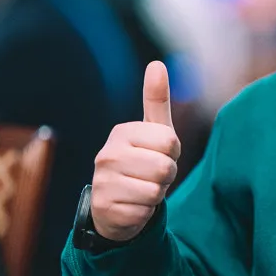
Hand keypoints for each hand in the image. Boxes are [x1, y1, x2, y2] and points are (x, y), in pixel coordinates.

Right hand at [91, 61, 181, 240]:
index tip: (157, 155)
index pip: (171, 143)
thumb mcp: (152, 132)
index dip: (172, 154)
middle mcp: (107, 154)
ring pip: (156, 191)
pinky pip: (145, 211)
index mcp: (122, 132)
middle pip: (165, 168)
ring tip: (141, 189)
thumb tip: (157, 64)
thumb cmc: (141, 162)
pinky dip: (145, 212)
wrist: (115, 204)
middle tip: (150, 176)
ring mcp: (103, 182)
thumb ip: (156, 100)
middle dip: (166, 177)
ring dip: (156, 194)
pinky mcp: (106, 208)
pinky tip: (132, 205)